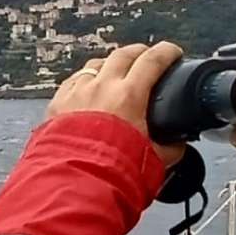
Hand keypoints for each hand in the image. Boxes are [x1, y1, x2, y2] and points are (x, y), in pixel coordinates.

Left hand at [45, 42, 186, 165]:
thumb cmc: (110, 172)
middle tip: (146, 55)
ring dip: (109, 64)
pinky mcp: (57, 104)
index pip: (153, 61)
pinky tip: (87, 87)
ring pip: (95, 64)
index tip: (173, 52)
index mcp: (129, 96)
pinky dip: (84, 79)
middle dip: (138, 52)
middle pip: (123, 55)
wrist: (75, 183)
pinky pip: (73, 81)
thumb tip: (178, 146)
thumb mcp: (153, 160)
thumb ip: (170, 149)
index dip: (167, 52)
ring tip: (116, 70)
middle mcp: (102, 88)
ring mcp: (77, 93)